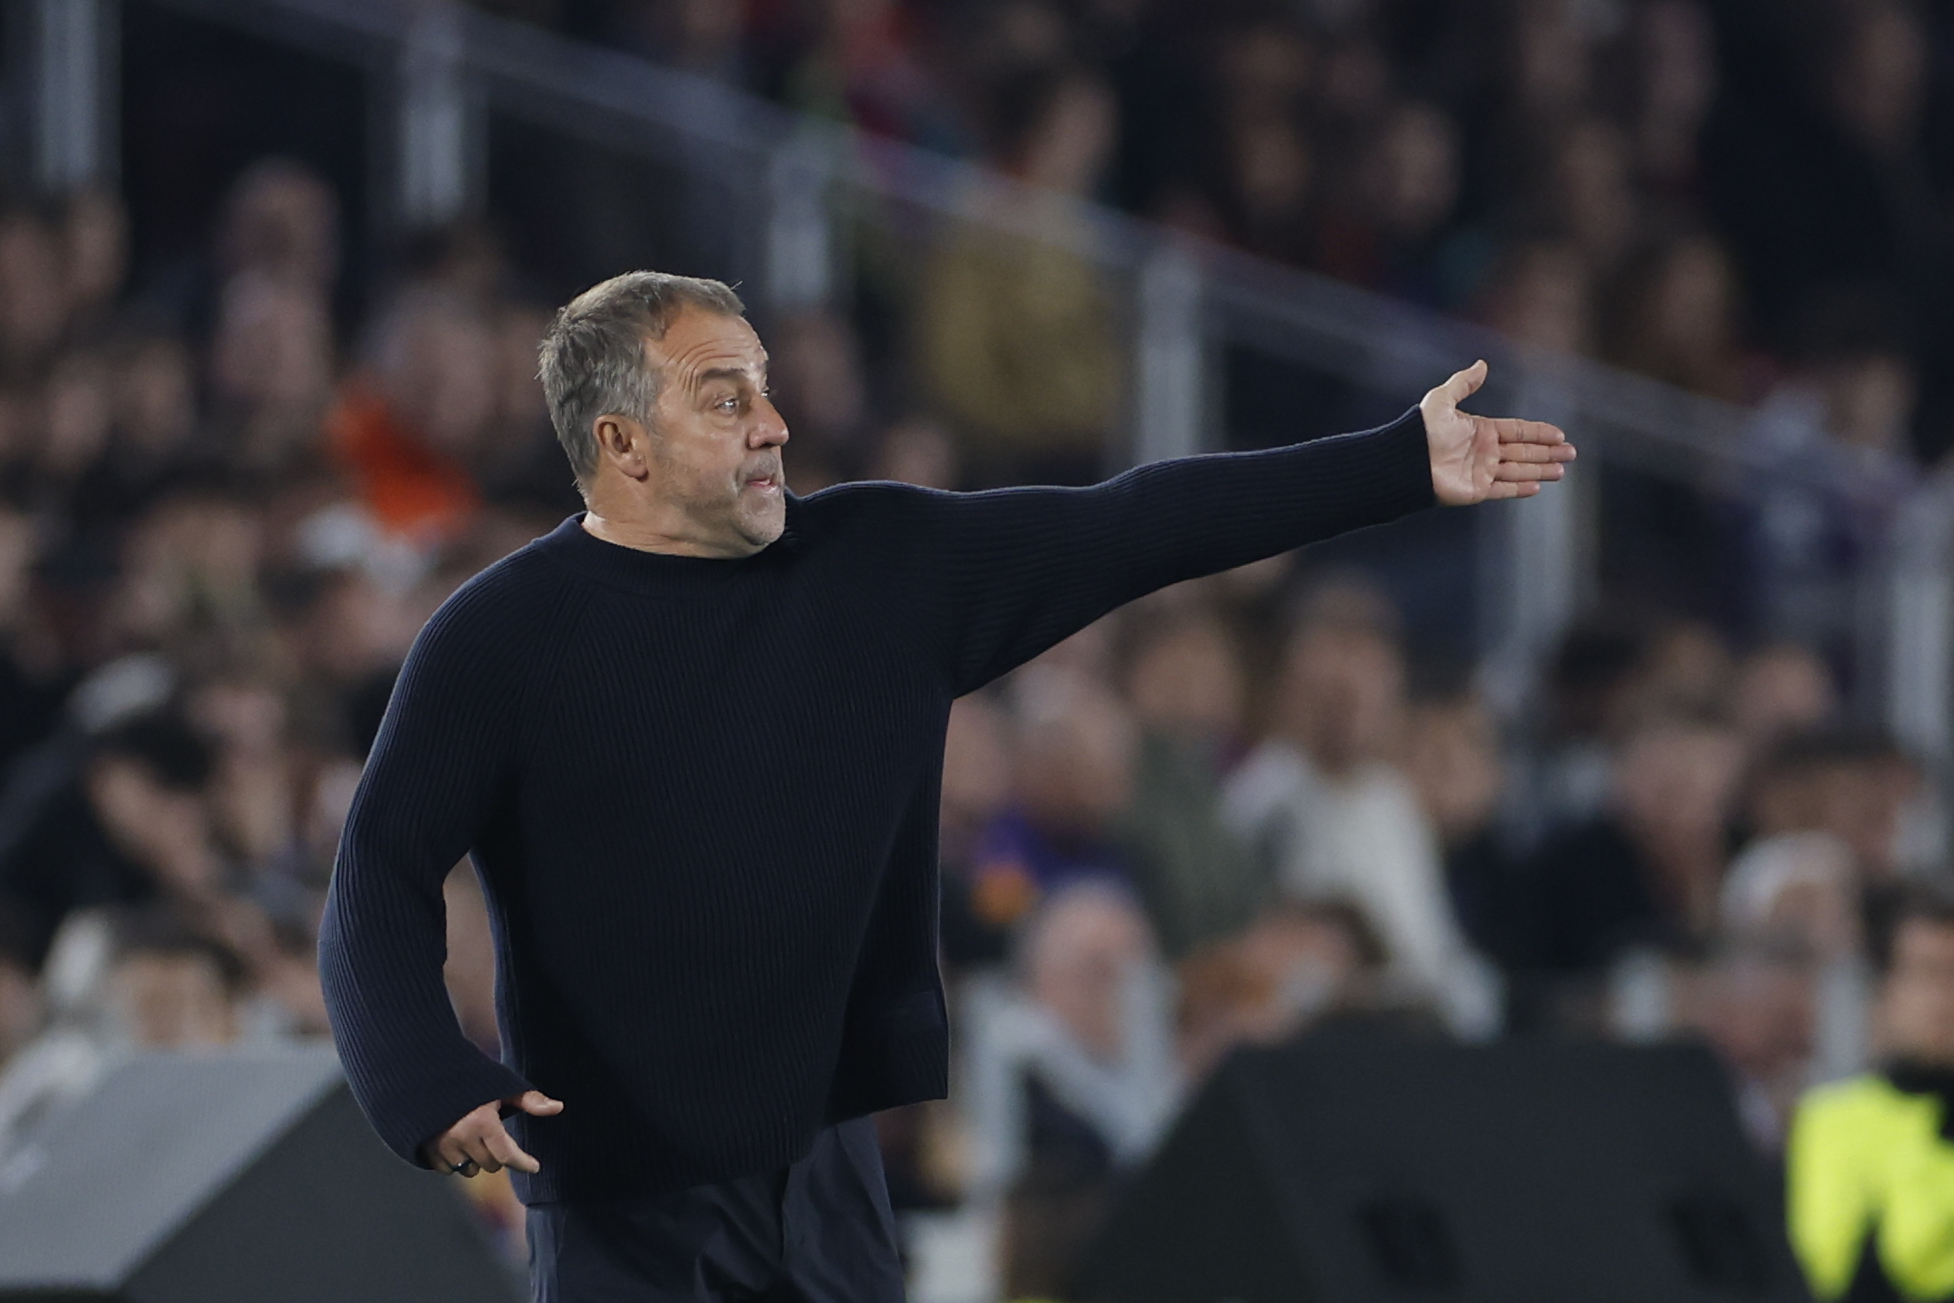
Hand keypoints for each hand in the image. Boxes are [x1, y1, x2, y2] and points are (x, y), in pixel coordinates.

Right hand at [423, 1089, 562, 1177]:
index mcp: (482, 1122)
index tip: (535, 1166)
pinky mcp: (426, 1150)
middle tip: (494, 1135)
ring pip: (469, 1170)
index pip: (507, 1156)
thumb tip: (559, 1107)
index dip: (524, 1163)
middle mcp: (461, 1137)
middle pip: (491, 1164)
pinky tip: (456, 1143)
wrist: (429, 1075)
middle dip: (497, 1154)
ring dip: (476, 1160)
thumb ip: (530, 1100)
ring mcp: (441, 1146)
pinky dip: (455, 1161)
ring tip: (474, 1138)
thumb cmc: (472, 1079)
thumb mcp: (503, 1086)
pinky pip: (448, 1170)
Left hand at [1421, 360, 1575, 505]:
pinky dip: (1520, 488)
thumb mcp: (1442, 400)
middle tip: (1571, 453)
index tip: (1560, 434)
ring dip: (1540, 470)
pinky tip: (1537, 487)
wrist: (1406, 461)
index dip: (1539, 432)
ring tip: (1561, 471)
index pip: (1518, 431)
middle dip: (1548, 452)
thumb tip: (1482, 364)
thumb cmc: (1421, 430)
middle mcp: (1484, 451)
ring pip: (1518, 470)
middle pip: (1524, 451)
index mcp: (1481, 430)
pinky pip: (1503, 489)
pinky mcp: (1476, 490)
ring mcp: (1481, 471)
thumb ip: (1464, 383)